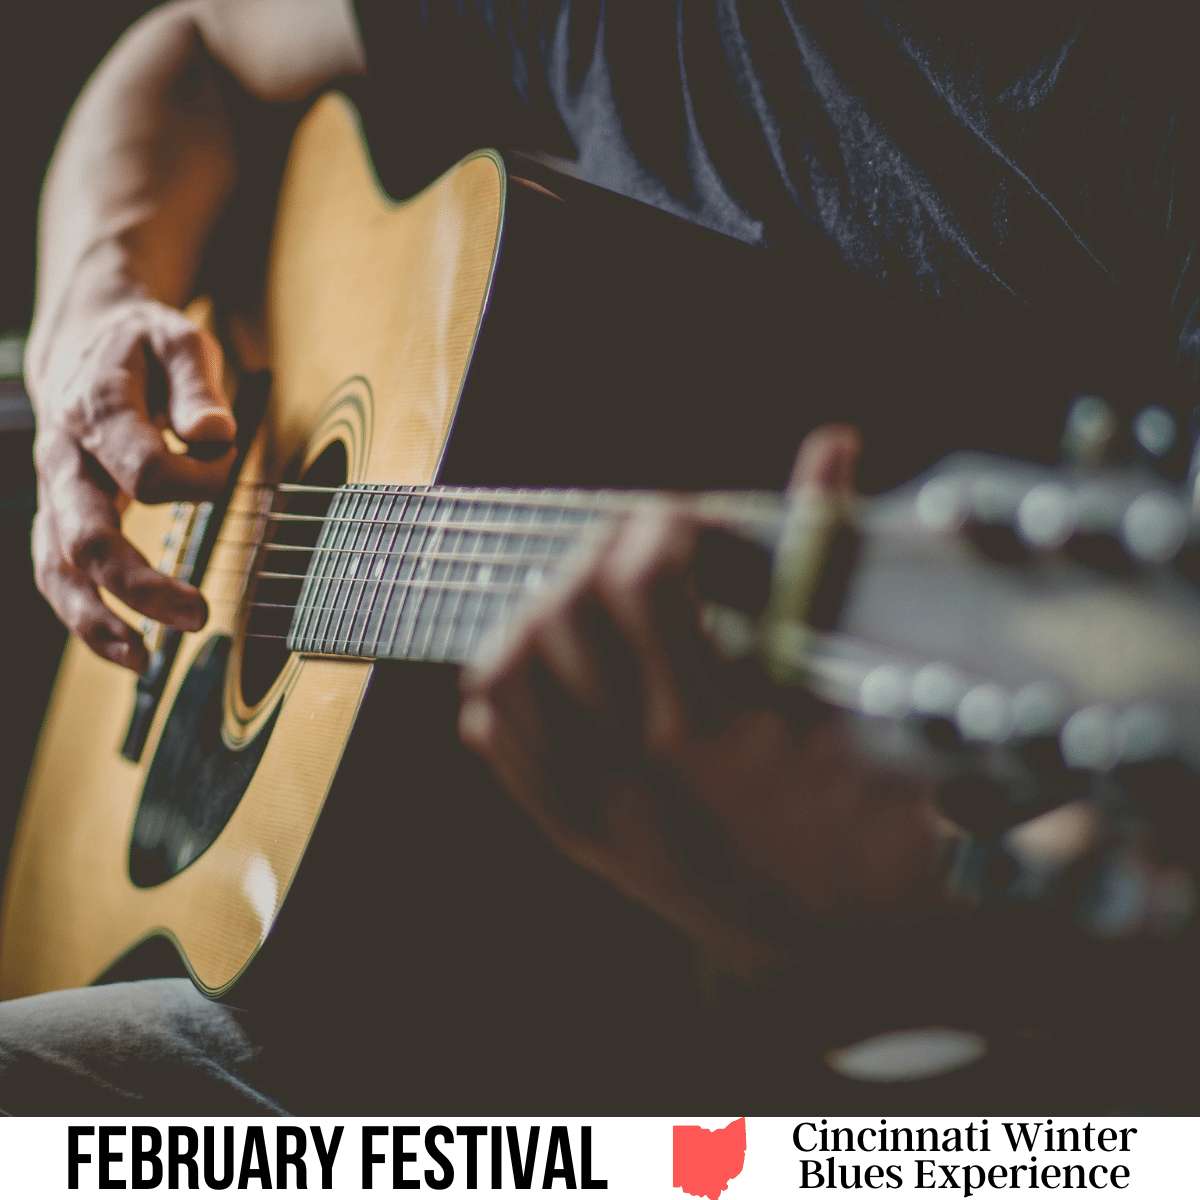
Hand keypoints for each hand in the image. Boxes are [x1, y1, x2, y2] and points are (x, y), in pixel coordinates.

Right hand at [28, 297, 236, 670]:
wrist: (86, 343)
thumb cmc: (144, 348)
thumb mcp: (180, 342)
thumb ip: (197, 386)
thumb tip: (213, 434)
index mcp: (95, 410)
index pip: (147, 471)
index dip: (200, 476)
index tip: (225, 455)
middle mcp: (63, 458)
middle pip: (88, 536)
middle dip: (140, 583)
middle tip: (198, 614)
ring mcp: (55, 492)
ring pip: (58, 567)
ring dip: (97, 621)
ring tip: (144, 662)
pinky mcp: (59, 516)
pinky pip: (57, 574)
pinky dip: (86, 618)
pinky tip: (127, 650)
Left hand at [458, 426, 951, 978]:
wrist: (847, 963)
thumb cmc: (877, 830)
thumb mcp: (866, 697)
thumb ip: (832, 559)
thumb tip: (833, 444)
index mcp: (713, 731)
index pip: (637, 579)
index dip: (664, 526)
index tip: (699, 529)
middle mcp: (634, 771)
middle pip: (560, 611)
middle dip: (603, 554)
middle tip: (653, 551)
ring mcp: (592, 807)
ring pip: (505, 672)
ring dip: (548, 612)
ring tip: (605, 601)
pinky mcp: (575, 833)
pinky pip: (497, 739)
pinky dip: (514, 684)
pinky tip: (564, 666)